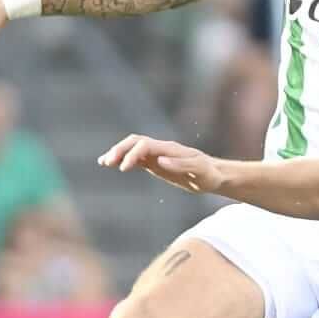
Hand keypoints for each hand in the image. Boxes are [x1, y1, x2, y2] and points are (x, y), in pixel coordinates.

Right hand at [99, 134, 222, 193]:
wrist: (215, 175)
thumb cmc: (209, 174)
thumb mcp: (199, 171)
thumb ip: (181, 165)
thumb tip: (159, 160)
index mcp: (170, 149)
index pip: (145, 145)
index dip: (132, 154)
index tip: (123, 168)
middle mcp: (162, 148)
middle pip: (135, 142)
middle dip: (120, 150)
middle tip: (107, 163)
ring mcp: (158, 155)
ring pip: (133, 148)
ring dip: (118, 153)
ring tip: (103, 162)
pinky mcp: (156, 163)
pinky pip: (136, 158)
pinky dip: (123, 160)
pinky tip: (111, 166)